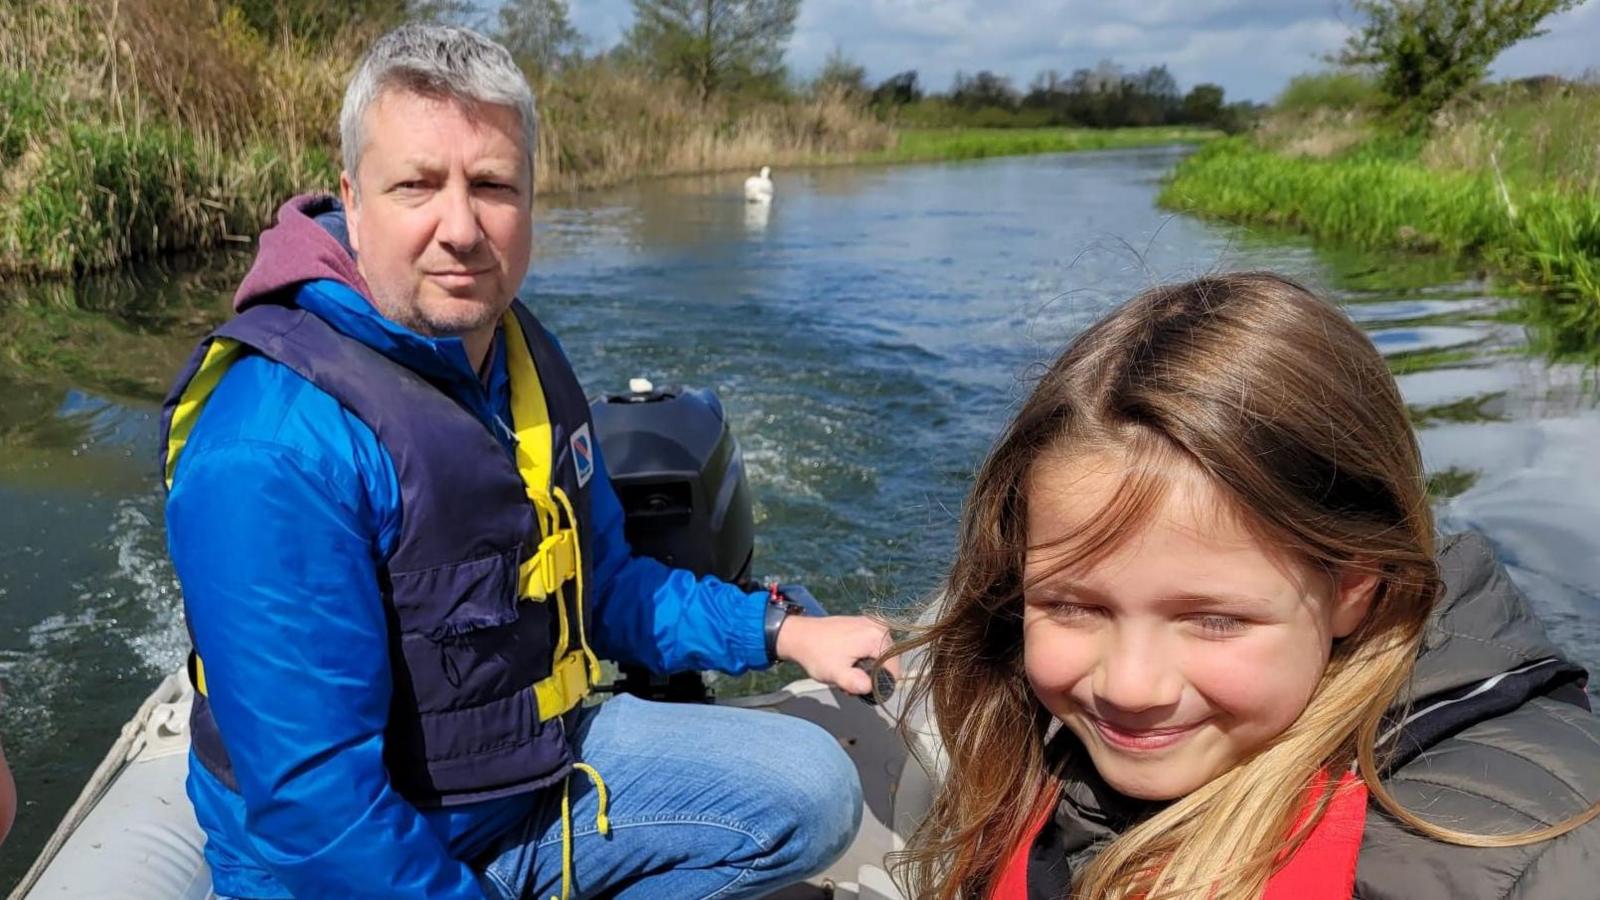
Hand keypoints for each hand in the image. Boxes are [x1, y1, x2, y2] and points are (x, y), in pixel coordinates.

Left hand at [774, 614, 897, 696]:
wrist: (799, 635)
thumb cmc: (817, 654)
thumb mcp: (836, 674)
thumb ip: (856, 683)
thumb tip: (872, 688)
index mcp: (877, 637)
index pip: (894, 670)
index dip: (880, 684)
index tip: (862, 689)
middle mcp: (879, 626)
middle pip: (888, 661)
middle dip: (873, 676)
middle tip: (851, 683)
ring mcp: (872, 623)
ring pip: (881, 655)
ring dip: (868, 668)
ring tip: (847, 674)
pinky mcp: (864, 623)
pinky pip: (874, 646)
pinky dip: (865, 657)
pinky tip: (849, 663)